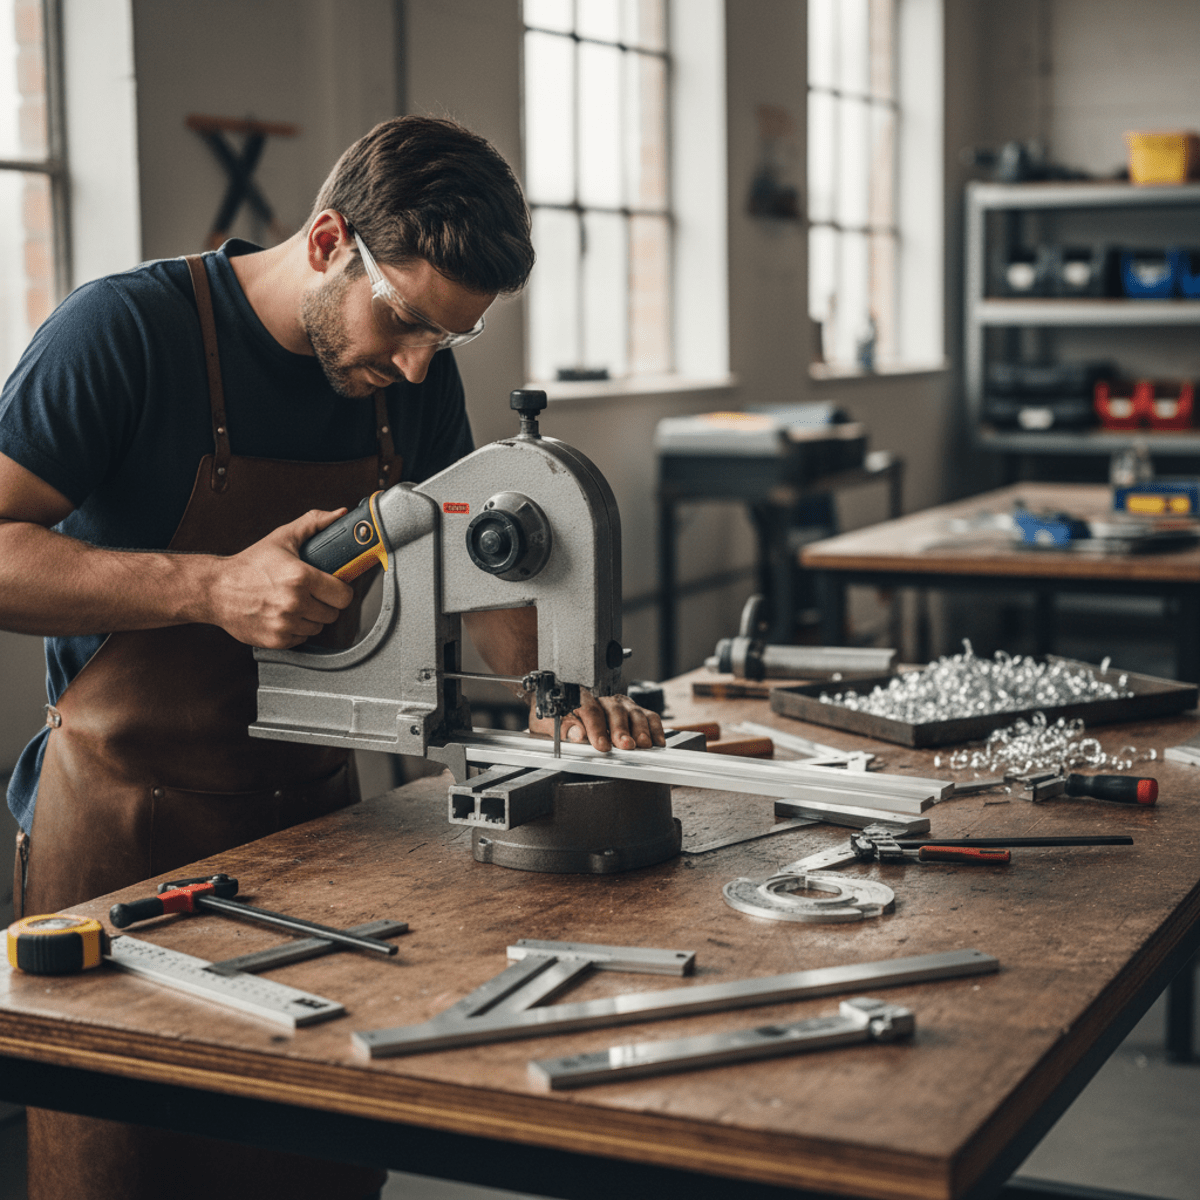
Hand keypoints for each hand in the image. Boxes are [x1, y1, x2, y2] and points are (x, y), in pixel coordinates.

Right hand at [207, 509, 354, 647]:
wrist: (216, 589)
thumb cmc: (249, 565)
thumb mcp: (282, 537)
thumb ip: (314, 523)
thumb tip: (340, 515)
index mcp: (301, 577)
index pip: (344, 595)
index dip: (340, 590)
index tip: (333, 586)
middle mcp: (294, 602)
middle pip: (333, 613)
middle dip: (325, 603)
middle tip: (311, 593)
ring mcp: (285, 623)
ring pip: (318, 627)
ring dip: (311, 617)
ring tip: (295, 603)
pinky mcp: (276, 640)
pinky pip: (302, 638)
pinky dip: (296, 629)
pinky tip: (284, 615)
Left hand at [529, 691, 665, 752]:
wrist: (560, 715)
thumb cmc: (555, 720)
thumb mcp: (547, 725)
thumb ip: (561, 728)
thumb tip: (577, 733)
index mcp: (578, 697)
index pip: (589, 709)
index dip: (596, 727)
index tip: (601, 745)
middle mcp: (602, 699)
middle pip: (614, 709)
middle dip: (621, 729)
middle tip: (625, 746)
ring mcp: (620, 704)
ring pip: (633, 711)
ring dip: (639, 729)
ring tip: (642, 744)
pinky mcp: (633, 712)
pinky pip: (648, 715)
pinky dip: (655, 728)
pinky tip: (656, 741)